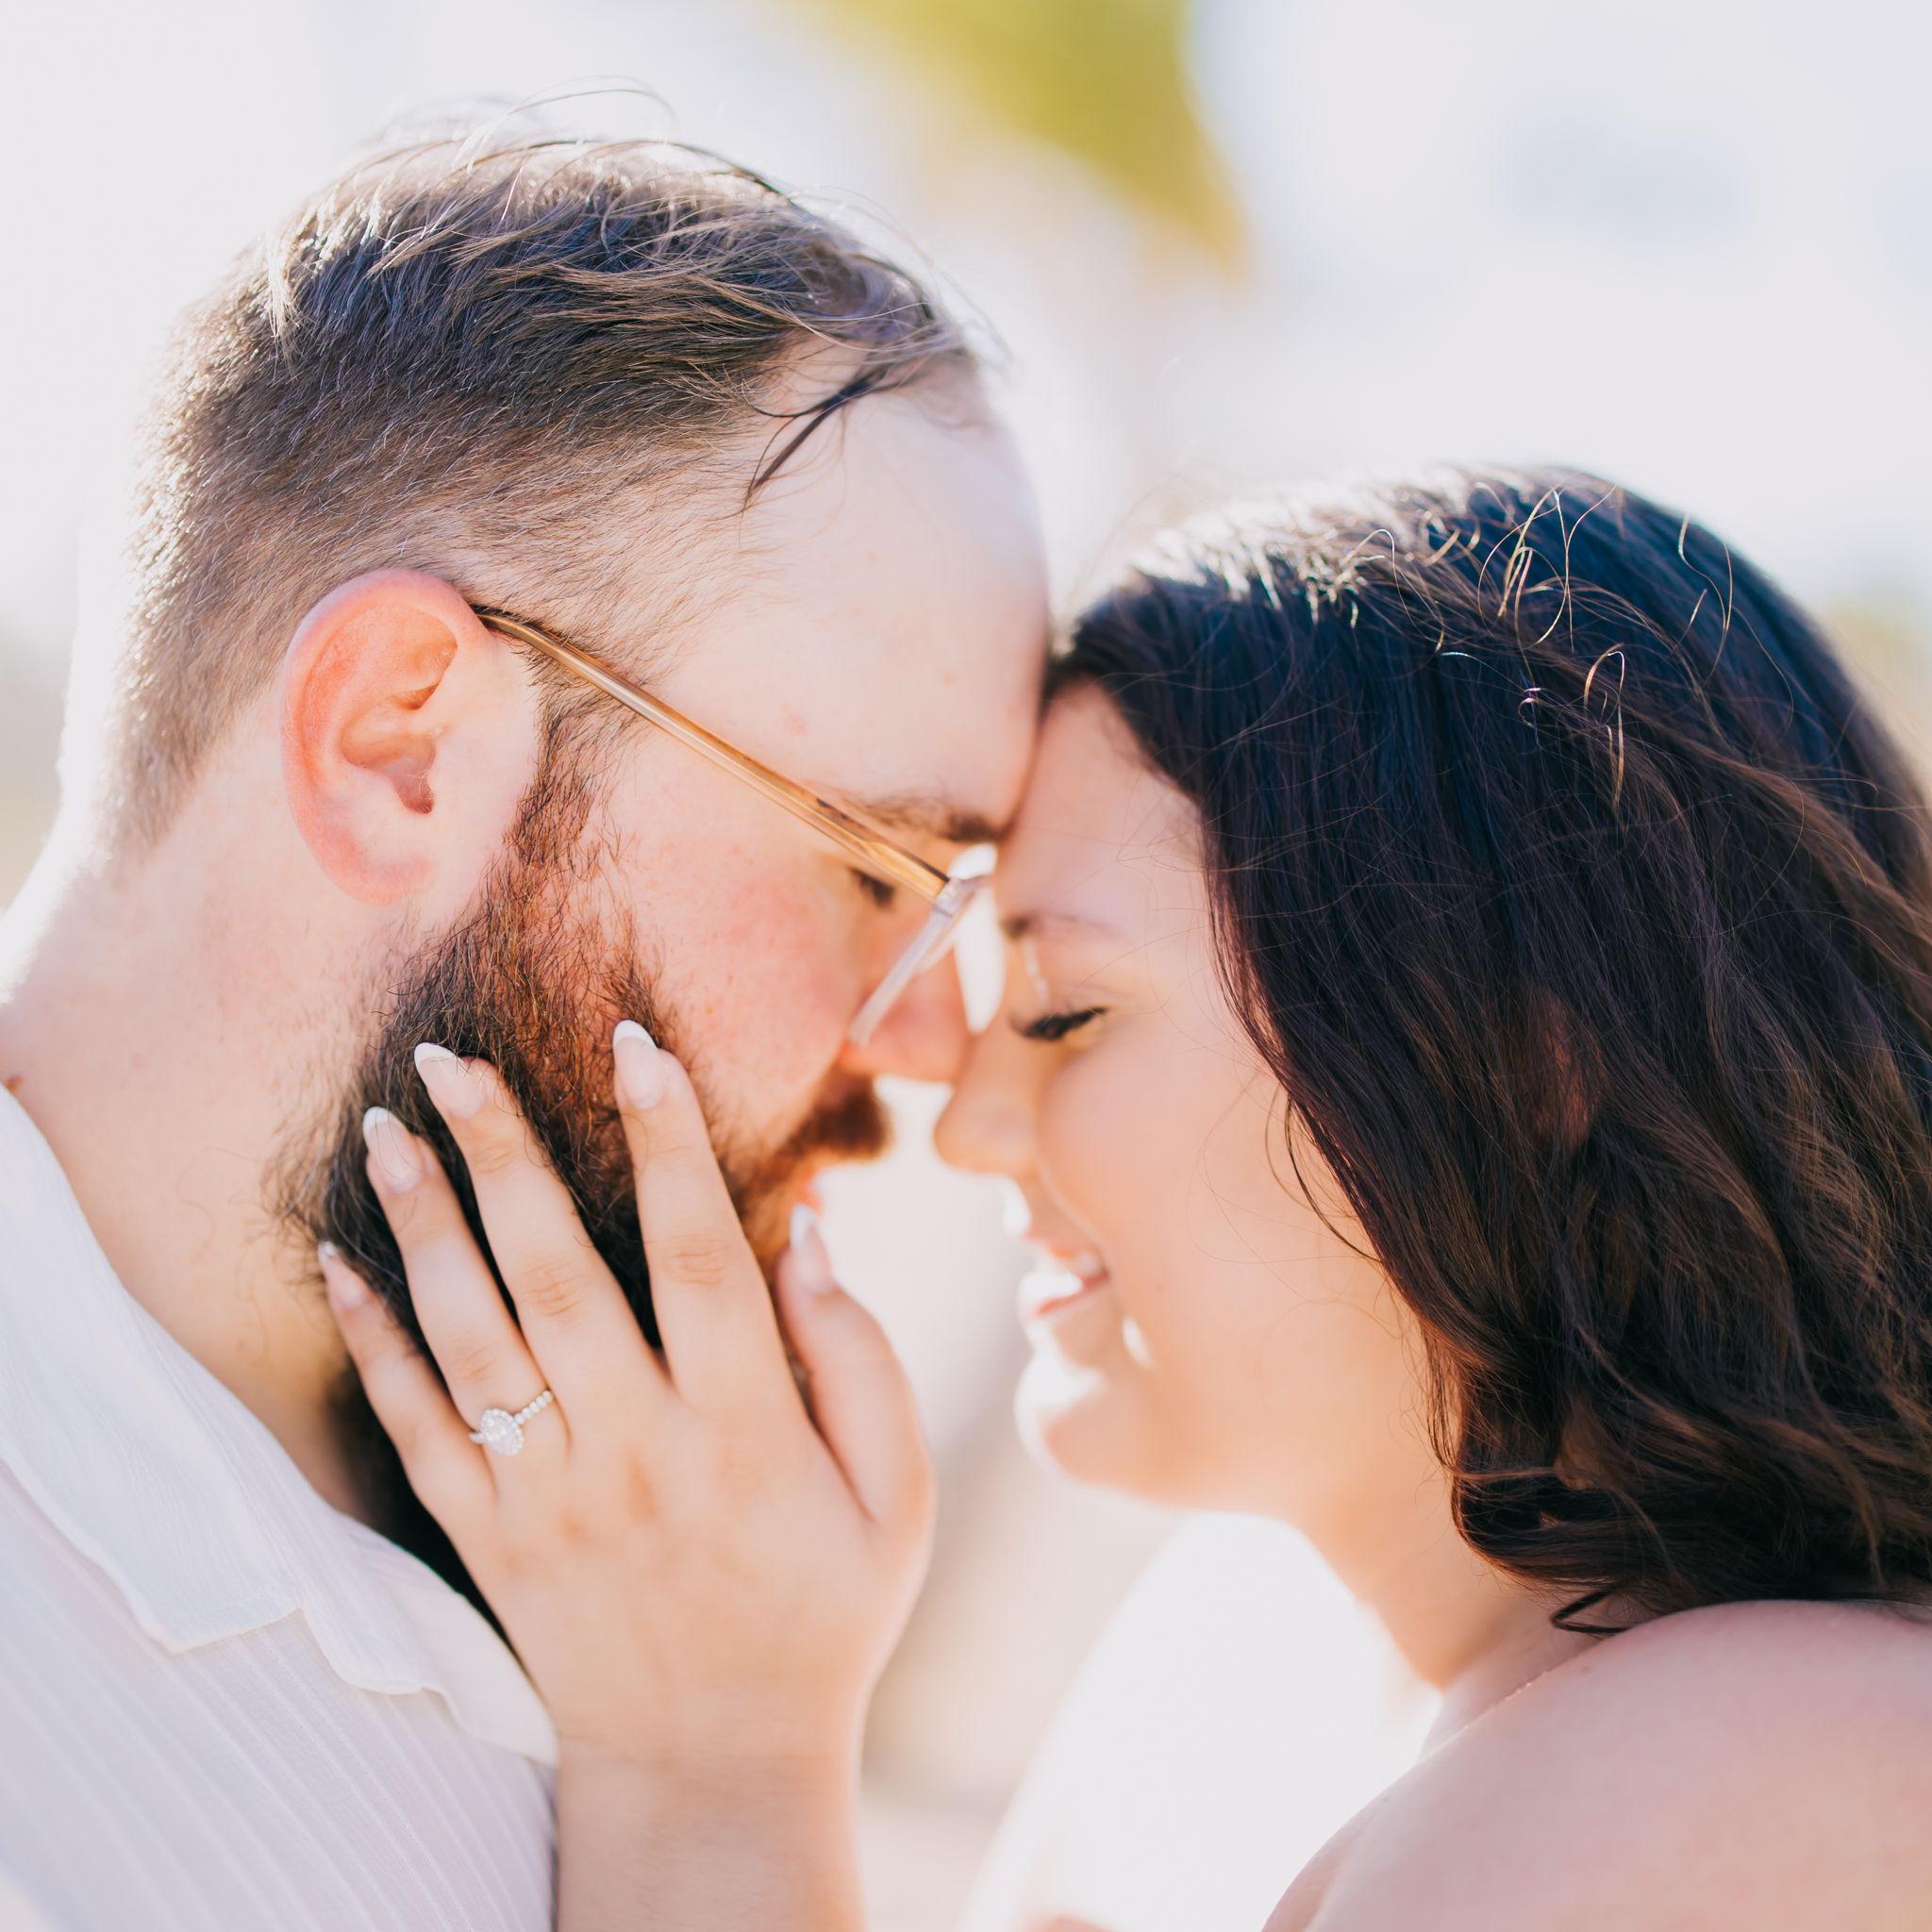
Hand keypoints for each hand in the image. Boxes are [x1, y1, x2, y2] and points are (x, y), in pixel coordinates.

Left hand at [318, 1022, 934, 1781]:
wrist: (713, 1763)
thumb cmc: (822, 1614)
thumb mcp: (896, 1497)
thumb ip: (860, 1360)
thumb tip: (805, 1232)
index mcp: (746, 1434)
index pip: (703, 1260)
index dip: (672, 1144)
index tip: (638, 1045)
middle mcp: (637, 1454)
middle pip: (559, 1279)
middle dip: (504, 1157)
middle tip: (454, 1059)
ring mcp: (550, 1500)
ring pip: (473, 1341)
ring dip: (425, 1226)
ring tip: (387, 1126)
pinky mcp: (490, 1538)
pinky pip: (417, 1430)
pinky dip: (373, 1343)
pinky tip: (340, 1261)